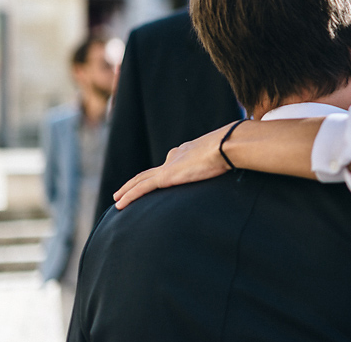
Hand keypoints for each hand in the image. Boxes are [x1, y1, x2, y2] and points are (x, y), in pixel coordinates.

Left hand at [113, 126, 230, 208]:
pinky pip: (142, 188)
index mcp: (187, 151)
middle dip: (137, 181)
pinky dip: (129, 196)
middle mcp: (175, 156)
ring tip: (118, 198)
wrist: (226, 146)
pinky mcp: (166, 176)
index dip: (161, 171)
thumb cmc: (230, 150)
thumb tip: (232, 165)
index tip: (156, 178)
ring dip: (127, 189)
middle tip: (125, 190)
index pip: (171, 162)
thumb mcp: (223, 157)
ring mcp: (169, 166)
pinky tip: (119, 204)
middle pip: (150, 171)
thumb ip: (220, 162)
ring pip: (141, 180)